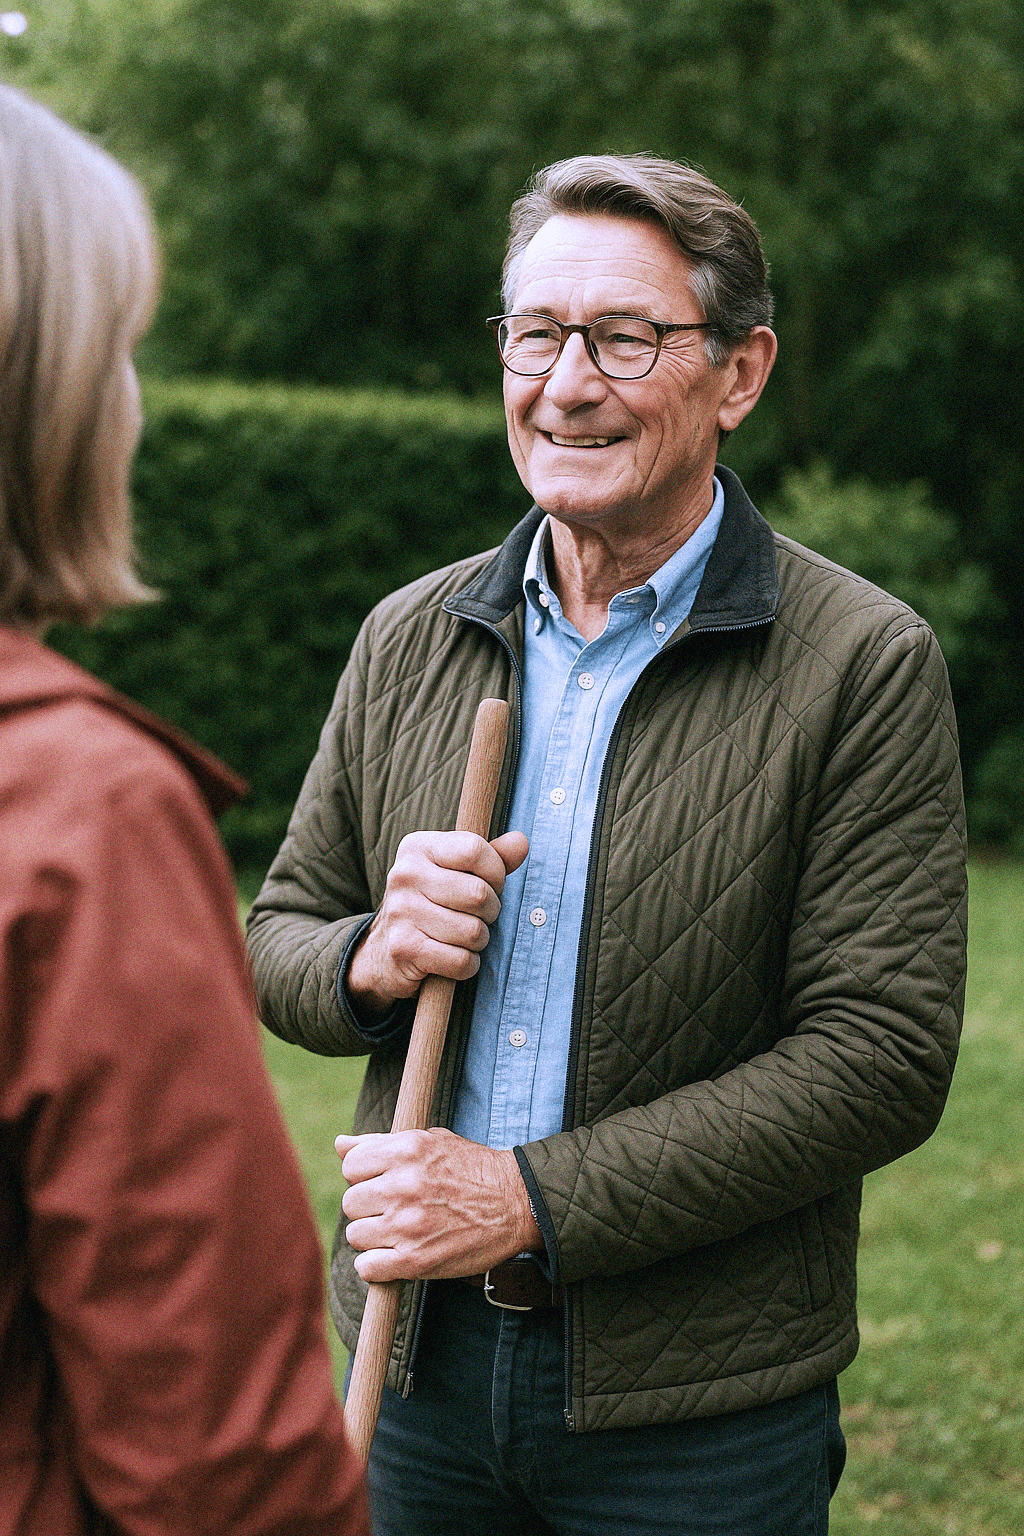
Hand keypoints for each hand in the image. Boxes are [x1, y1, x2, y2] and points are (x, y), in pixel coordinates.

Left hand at [336, 1128, 542, 1282]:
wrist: (517, 1203)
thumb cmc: (471, 1168)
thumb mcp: (430, 1141)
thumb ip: (381, 1143)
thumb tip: (340, 1144)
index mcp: (406, 1150)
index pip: (351, 1165)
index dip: (364, 1175)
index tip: (382, 1182)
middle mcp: (403, 1185)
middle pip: (351, 1202)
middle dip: (369, 1207)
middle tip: (394, 1209)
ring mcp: (408, 1224)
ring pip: (356, 1235)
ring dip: (373, 1237)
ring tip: (399, 1232)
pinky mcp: (415, 1260)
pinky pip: (368, 1268)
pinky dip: (377, 1266)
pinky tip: (396, 1256)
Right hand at [346, 829, 528, 1015]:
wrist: (384, 948)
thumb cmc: (431, 902)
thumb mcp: (456, 871)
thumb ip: (491, 856)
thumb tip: (521, 842)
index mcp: (418, 847)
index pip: (474, 850)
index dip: (496, 872)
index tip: (491, 884)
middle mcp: (405, 875)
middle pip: (479, 894)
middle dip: (491, 911)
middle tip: (478, 916)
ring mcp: (401, 912)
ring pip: (474, 931)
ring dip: (479, 940)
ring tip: (463, 936)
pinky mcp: (404, 948)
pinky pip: (461, 960)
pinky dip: (468, 965)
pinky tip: (455, 957)